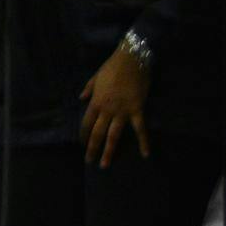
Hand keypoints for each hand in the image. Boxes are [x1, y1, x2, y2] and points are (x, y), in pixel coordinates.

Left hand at [79, 41, 151, 167]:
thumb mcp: (94, 77)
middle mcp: (107, 110)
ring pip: (114, 135)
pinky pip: (140, 129)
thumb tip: (80, 98)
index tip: (82, 144)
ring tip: (105, 164)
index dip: (84, 135)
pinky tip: (145, 154)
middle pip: (97, 133)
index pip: (86, 123)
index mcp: (95, 102)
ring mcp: (122, 112)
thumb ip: (88, 89)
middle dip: (92, 148)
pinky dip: (144, 142)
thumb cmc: (112, 68)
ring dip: (109, 151)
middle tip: (89, 161)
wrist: (131, 60)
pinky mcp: (137, 110)